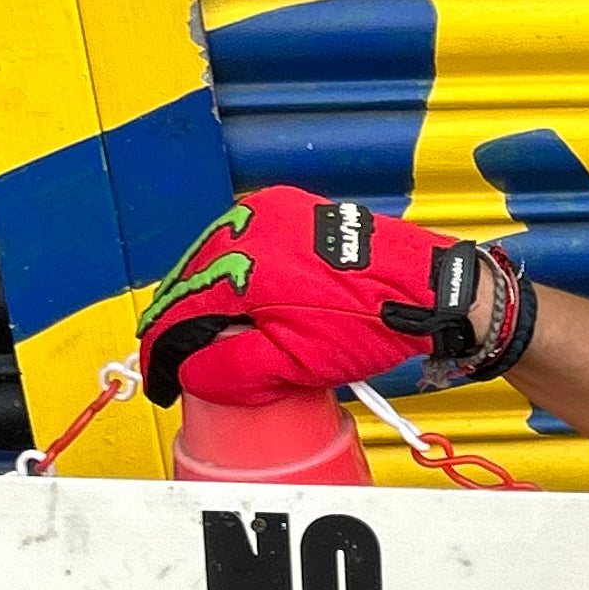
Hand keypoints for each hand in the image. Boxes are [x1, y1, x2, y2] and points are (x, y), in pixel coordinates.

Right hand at [138, 191, 532, 407]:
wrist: (427, 288)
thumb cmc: (371, 322)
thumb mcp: (292, 364)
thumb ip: (230, 371)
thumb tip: (190, 372)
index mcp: (239, 262)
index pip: (178, 312)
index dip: (163, 354)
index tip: (162, 380)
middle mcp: (246, 225)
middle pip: (191, 283)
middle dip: (187, 328)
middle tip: (188, 365)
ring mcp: (269, 211)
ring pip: (215, 263)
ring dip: (211, 300)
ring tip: (220, 339)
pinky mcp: (290, 208)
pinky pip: (245, 246)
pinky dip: (239, 276)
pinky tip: (250, 305)